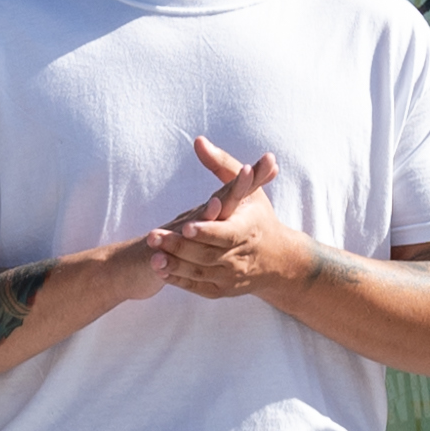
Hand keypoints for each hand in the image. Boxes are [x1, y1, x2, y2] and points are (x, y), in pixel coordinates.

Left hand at [151, 137, 309, 299]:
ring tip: (152, 257)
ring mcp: (232, 275)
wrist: (277, 259)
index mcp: (248, 229)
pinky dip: (181, 281)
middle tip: (152, 238)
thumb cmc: (258, 216)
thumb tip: (198, 141)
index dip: (207, 231)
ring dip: (175, 266)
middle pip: (207, 254)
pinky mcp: (224, 289)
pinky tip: (162, 270)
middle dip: (179, 247)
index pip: (226, 233)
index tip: (186, 226)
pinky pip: (200, 287)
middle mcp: (241, 255)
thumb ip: (221, 164)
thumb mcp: (247, 187)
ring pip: (201, 273)